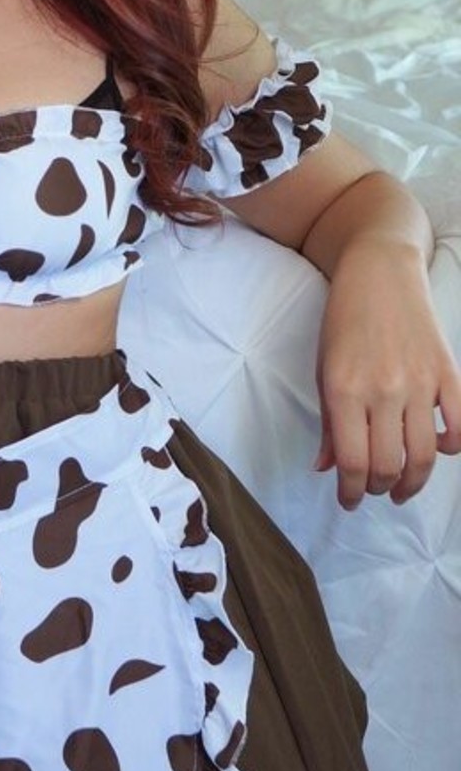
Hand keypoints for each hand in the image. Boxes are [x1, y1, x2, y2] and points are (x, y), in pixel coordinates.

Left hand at [314, 237, 460, 508]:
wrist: (380, 270)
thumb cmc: (344, 320)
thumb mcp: (323, 368)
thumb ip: (328, 422)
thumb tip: (327, 469)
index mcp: (344, 390)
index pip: (353, 462)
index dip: (351, 492)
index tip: (349, 501)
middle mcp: (383, 390)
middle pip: (388, 465)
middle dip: (379, 488)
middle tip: (375, 489)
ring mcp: (420, 382)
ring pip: (424, 455)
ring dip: (413, 480)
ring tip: (403, 486)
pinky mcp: (448, 372)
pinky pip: (460, 424)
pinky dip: (453, 446)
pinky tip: (440, 448)